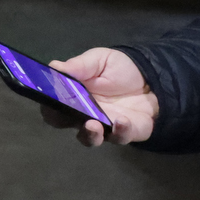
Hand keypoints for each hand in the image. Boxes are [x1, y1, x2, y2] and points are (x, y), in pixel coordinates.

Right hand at [42, 48, 157, 147]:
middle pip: (65, 123)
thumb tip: (53, 66)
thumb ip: (78, 65)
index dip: (47, 105)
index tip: (48, 100)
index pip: (52, 105)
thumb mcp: (99, 60)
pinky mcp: (125, 133)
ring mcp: (104, 126)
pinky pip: (119, 138)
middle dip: (63, 120)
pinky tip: (122, 121)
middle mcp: (83, 115)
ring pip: (89, 138)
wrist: (152, 80)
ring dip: (89, 135)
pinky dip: (119, 132)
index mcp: (72, 97)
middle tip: (65, 111)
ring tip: (92, 125)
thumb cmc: (120, 70)